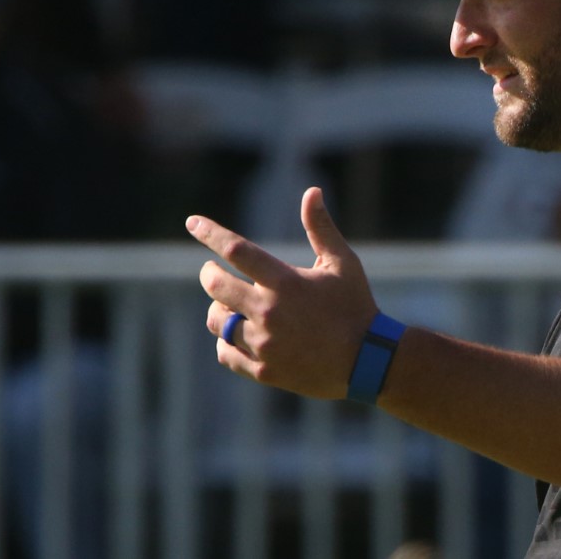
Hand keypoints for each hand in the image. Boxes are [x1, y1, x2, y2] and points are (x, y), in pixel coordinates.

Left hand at [186, 186, 378, 399]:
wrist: (368, 362)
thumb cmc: (356, 305)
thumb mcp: (342, 263)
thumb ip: (321, 227)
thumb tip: (312, 191)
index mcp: (285, 283)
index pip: (236, 250)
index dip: (210, 233)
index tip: (192, 222)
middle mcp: (269, 312)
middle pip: (216, 286)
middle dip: (210, 274)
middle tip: (212, 271)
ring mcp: (264, 344)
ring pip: (217, 321)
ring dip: (217, 309)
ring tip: (228, 304)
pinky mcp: (263, 370)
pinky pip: (226, 353)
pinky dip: (226, 341)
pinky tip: (236, 334)